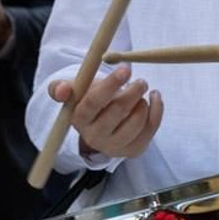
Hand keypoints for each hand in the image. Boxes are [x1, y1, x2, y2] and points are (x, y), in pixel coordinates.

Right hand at [48, 63, 163, 159]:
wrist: (100, 123)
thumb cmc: (88, 100)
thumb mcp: (74, 91)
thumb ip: (61, 87)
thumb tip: (62, 90)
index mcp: (79, 118)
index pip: (93, 102)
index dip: (110, 85)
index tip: (125, 69)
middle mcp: (94, 136)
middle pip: (116, 113)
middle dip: (132, 93)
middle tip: (141, 80)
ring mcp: (114, 146)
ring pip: (135, 124)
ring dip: (143, 103)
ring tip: (142, 89)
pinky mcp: (132, 150)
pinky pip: (150, 131)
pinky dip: (157, 111)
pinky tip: (154, 98)